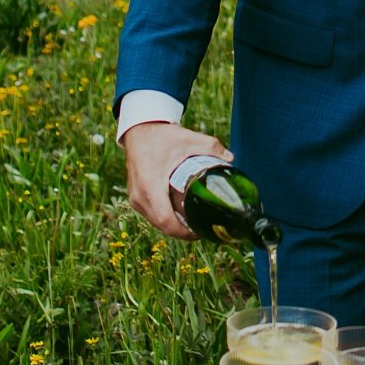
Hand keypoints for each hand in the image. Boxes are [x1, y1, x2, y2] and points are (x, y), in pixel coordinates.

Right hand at [122, 122, 230, 239]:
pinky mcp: (134, 198)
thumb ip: (211, 147)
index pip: (166, 221)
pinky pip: (150, 215)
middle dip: (183, 231)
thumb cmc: (162, 136)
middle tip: (202, 227)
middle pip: (162, 226)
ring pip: (156, 223)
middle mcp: (140, 196)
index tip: (201, 231)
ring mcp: (135, 199)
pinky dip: (164, 218)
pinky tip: (178, 216)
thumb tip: (230, 159)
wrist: (138, 131)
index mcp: (151, 186)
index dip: (185, 233)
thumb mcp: (188, 139)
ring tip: (193, 223)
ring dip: (173, 226)